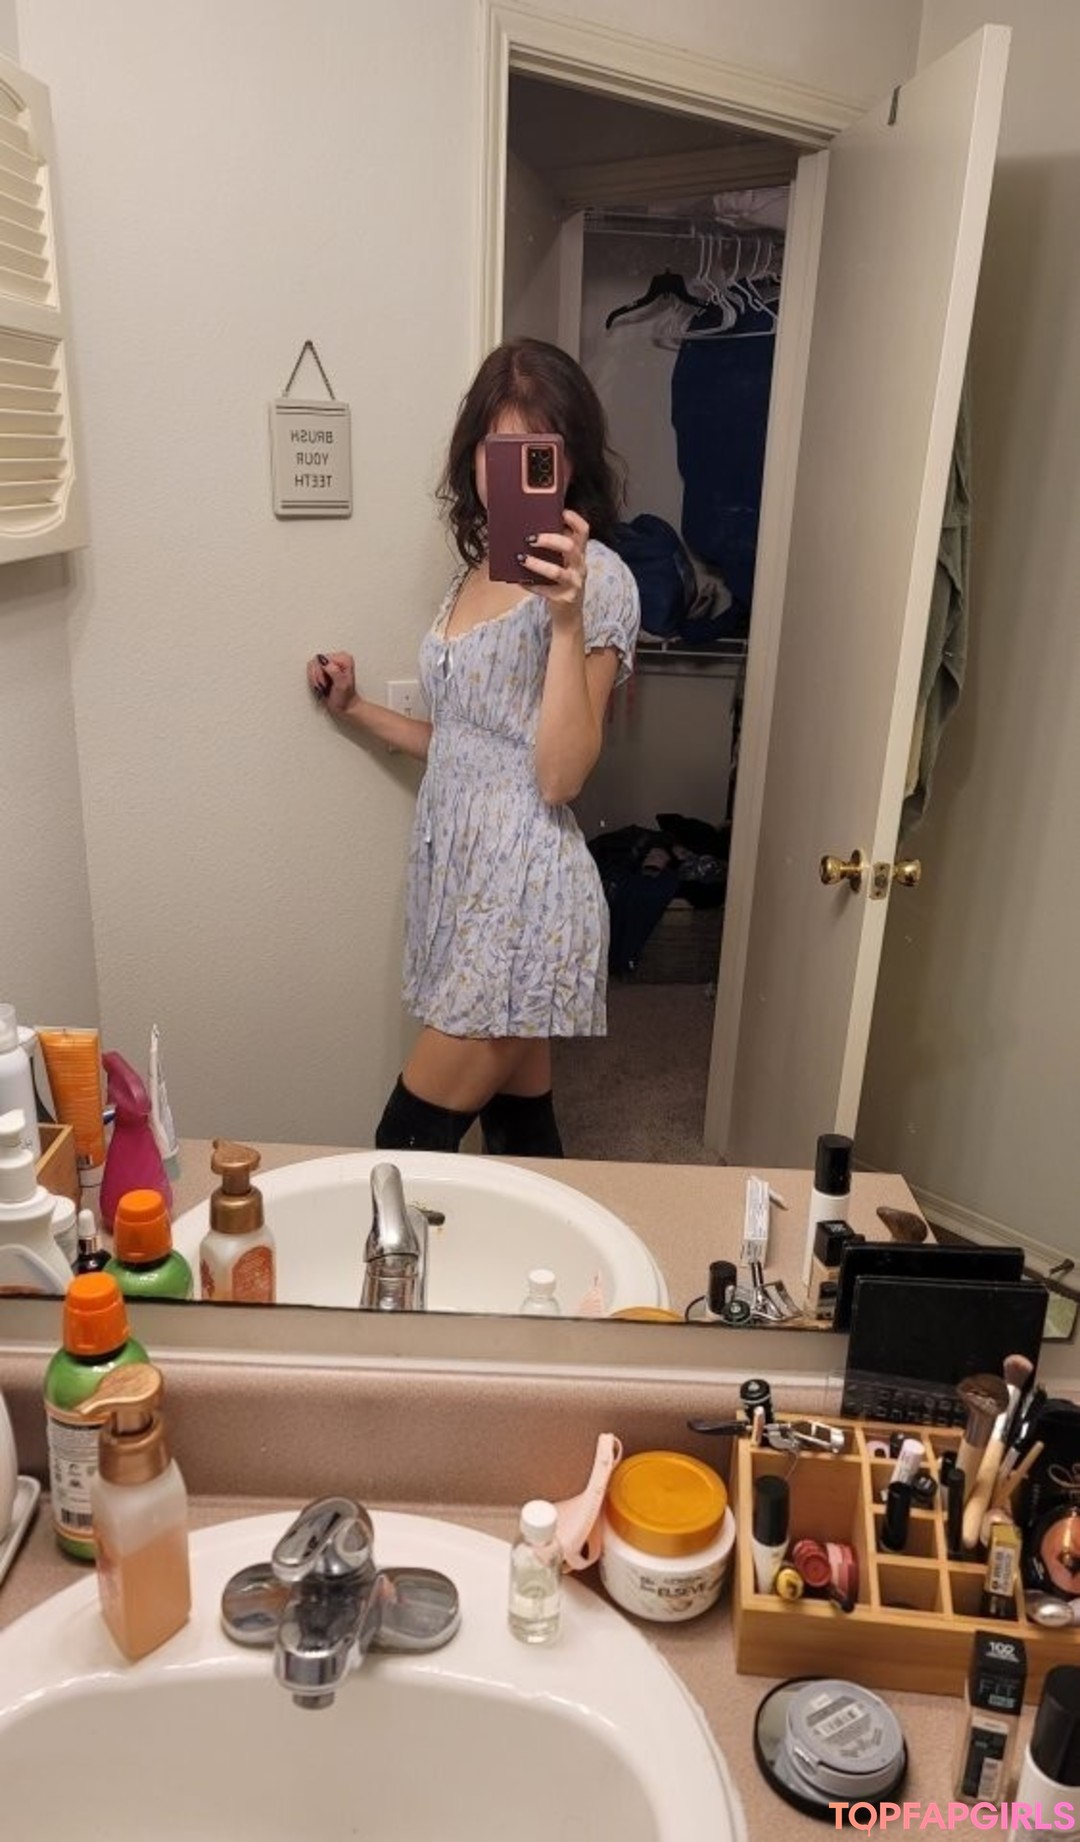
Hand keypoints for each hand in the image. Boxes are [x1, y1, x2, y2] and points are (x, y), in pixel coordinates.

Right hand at [306, 650, 357, 716]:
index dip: (322, 672)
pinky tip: (320, 686)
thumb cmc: (345, 697)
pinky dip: (313, 680)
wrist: (344, 706)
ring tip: (323, 686)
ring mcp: (328, 663)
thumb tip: (325, 662)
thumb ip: (335, 671)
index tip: (328, 683)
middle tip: (325, 686)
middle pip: (316, 662)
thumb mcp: (342, 685)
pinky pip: (310, 671)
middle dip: (318, 676)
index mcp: (344, 658)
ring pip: (311, 666)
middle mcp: (336, 658)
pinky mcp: (321, 669)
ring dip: (315, 679)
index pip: (323, 659)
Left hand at [519, 508, 587, 630]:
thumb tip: (529, 533)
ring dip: (537, 564)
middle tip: (531, 538)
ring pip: (557, 572)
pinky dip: (531, 585)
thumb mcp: (563, 564)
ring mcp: (574, 584)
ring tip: (521, 558)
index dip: (574, 519)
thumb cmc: (560, 584)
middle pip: (571, 547)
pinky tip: (519, 580)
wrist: (569, 615)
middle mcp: (580, 567)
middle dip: (550, 539)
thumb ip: (554, 550)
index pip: (584, 531)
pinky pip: (546, 591)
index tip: (560, 511)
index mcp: (580, 554)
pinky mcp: (565, 599)